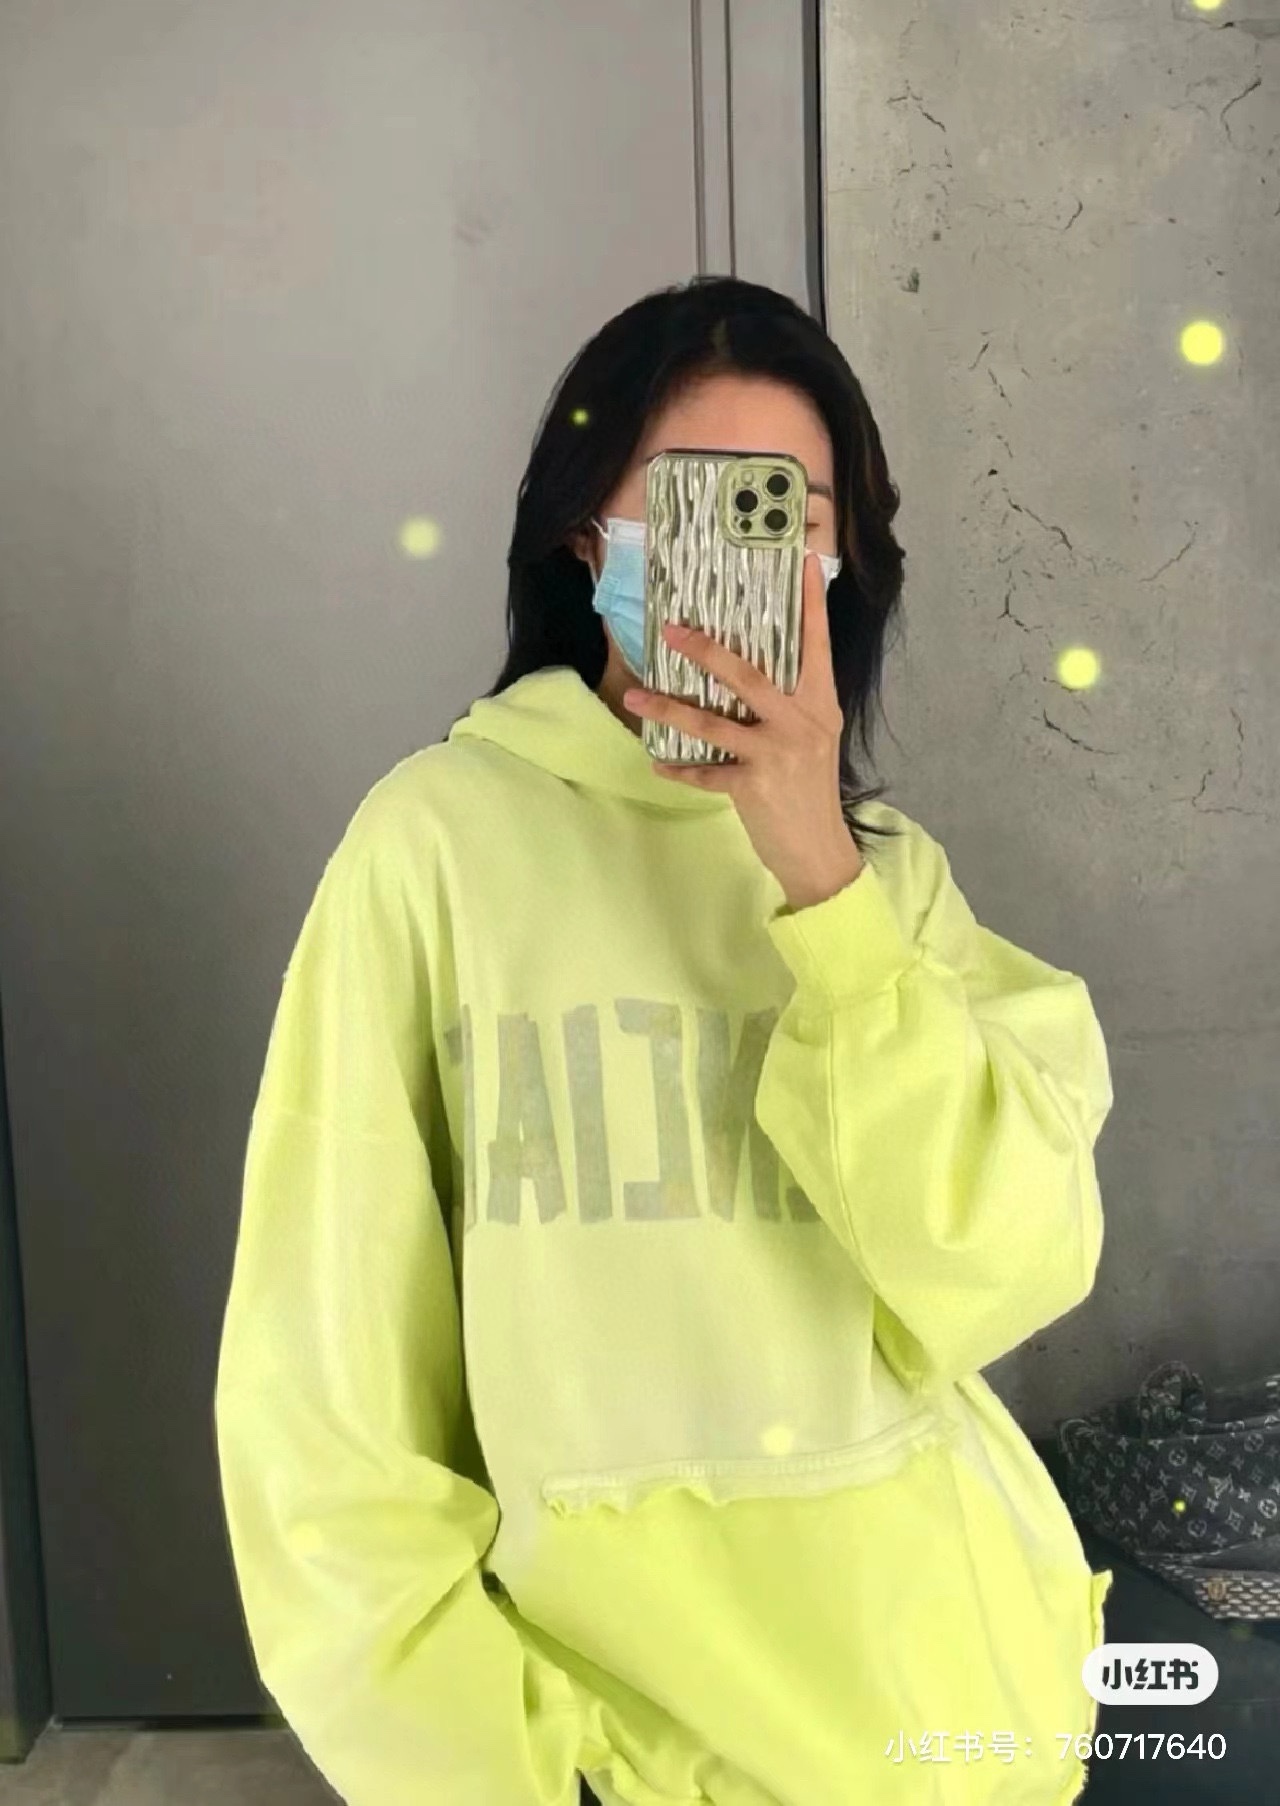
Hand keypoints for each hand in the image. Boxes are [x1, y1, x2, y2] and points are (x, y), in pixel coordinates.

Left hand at [622, 550, 864, 911]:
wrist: (818, 849)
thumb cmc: (810, 788)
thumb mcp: (814, 737)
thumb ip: (792, 703)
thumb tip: (747, 670)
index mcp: (820, 703)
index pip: (815, 645)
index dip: (809, 604)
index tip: (800, 561)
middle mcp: (801, 722)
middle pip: (748, 675)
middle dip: (705, 651)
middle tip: (671, 630)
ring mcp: (777, 753)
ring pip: (713, 722)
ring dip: (669, 708)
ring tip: (637, 695)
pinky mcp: (754, 786)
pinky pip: (705, 771)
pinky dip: (680, 769)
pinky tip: (658, 764)